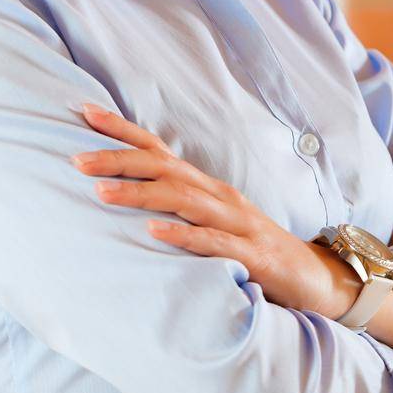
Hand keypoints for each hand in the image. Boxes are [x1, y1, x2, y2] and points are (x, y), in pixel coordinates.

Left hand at [71, 103, 334, 314]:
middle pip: (163, 167)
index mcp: (205, 186)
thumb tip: (125, 196)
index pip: (158, 148)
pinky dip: (183, 235)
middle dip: (118, 160)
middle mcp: (219, 195)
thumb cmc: (254, 250)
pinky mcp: (253, 255)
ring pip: (183, 199)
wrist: (317, 279)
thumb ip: (178, 207)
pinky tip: (153, 233)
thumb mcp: (212, 222)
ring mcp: (237, 222)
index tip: (83, 113)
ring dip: (140, 194)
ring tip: (101, 193)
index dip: (122, 130)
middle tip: (75, 159)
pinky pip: (214, 241)